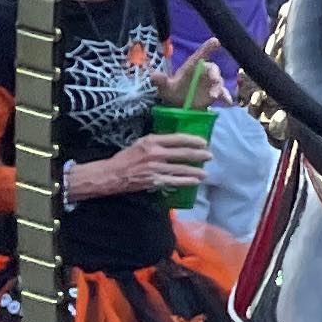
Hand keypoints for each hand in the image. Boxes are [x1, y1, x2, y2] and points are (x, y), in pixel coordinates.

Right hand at [70, 133, 209, 198]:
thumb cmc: (126, 157)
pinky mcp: (154, 180)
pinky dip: (186, 181)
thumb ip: (157, 142)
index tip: (203, 142)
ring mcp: (155, 168)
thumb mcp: (141, 143)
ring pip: (181, 169)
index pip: (178, 138)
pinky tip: (194, 182)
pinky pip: (174, 181)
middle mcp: (155, 153)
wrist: (112, 174)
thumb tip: (176, 142)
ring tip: (205, 173)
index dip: (193, 140)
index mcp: (152, 141)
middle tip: (210, 156)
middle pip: (183, 153)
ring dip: (195, 171)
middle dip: (199, 155)